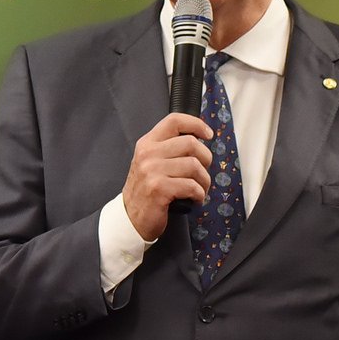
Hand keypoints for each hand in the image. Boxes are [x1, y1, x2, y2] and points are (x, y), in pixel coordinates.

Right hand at [121, 111, 214, 240]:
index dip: (196, 124)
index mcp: (147, 143)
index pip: (174, 121)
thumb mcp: (151, 163)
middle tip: (202, 173)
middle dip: (205, 159)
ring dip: (204, 180)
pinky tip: (195, 199)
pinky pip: (191, 186)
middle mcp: (148, 154)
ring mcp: (152, 171)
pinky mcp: (158, 189)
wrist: (130, 218)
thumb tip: (198, 140)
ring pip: (194, 165)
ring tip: (200, 189)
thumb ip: (169, 149)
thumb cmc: (146, 191)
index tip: (208, 134)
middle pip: (191, 143)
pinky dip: (199, 194)